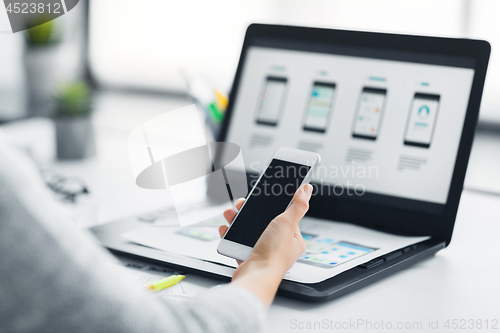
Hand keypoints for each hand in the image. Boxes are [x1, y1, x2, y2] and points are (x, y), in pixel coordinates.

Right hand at [219, 184, 312, 306]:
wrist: (255, 276)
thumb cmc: (274, 254)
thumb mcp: (288, 223)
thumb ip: (298, 205)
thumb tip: (306, 190)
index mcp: (293, 240)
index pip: (284, 216)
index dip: (272, 207)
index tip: (262, 199)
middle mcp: (279, 246)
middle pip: (263, 222)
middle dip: (249, 212)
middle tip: (240, 205)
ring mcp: (263, 252)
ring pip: (249, 231)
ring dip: (237, 220)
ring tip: (230, 214)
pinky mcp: (248, 257)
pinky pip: (238, 242)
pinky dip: (230, 234)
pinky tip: (226, 228)